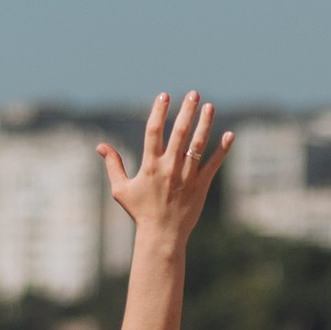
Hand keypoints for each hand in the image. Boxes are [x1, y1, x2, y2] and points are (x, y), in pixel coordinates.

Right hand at [99, 91, 230, 244]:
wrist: (161, 236)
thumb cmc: (140, 212)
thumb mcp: (121, 189)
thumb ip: (113, 165)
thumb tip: (100, 146)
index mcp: (150, 165)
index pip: (154, 131)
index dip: (159, 112)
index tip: (164, 96)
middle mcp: (169, 168)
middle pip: (179, 133)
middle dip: (187, 111)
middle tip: (194, 93)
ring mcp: (187, 176)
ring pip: (198, 145)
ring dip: (205, 124)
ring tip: (210, 106)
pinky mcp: (201, 186)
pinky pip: (214, 164)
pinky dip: (222, 149)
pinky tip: (230, 134)